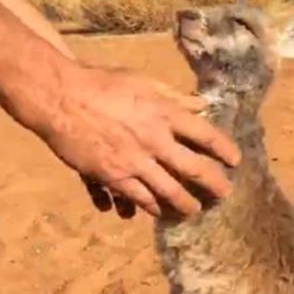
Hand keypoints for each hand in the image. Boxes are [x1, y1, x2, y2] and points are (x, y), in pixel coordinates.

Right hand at [26, 66, 240, 217]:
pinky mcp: (112, 176)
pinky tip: (158, 212)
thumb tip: (201, 103)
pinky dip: (149, 208)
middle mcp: (154, 140)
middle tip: (224, 195)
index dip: (224, 150)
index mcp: (165, 114)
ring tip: (193, 211)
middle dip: (214, 186)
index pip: (206, 135)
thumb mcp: (144, 81)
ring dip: (184, 205)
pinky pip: (136, 199)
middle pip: (194, 170)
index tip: (235, 161)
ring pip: (168, 192)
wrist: (58, 97)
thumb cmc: (102, 83)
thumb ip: (174, 96)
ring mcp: (133, 162)